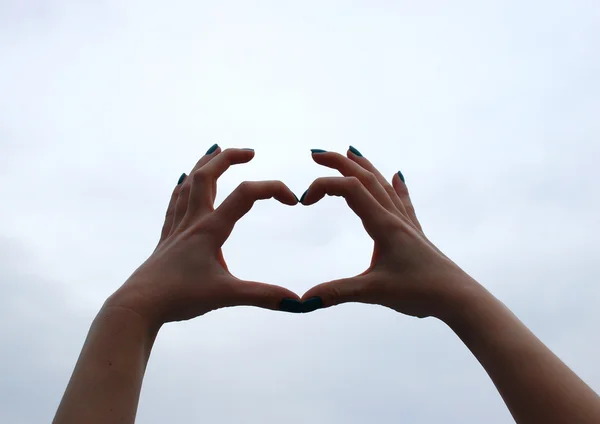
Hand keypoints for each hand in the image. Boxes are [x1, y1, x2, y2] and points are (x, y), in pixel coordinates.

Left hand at [105, 146, 300, 325]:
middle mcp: (193, 221)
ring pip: (189, 184)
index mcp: (210, 230)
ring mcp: (177, 227)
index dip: (272, 189)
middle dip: (229, 158)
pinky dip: (183, 186)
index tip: (293, 201)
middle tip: (250, 152)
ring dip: (204, 164)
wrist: (139, 305)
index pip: (245, 195)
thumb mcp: (227, 296)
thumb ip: (263, 296)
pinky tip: (183, 180)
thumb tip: (297, 303)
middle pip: (207, 176)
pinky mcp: (167, 237)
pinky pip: (175, 202)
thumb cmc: (180, 298)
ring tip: (216, 150)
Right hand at [301, 147, 476, 318]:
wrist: (458, 297)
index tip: (304, 201)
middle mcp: (394, 218)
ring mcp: (406, 223)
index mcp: (384, 225)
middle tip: (316, 154)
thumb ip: (338, 293)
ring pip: (383, 185)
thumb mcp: (374, 293)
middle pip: (365, 178)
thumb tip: (304, 300)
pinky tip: (399, 176)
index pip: (350, 189)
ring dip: (364, 167)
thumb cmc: (420, 292)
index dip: (324, 186)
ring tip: (350, 152)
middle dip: (339, 162)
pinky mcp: (415, 233)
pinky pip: (403, 201)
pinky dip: (397, 186)